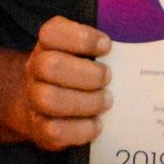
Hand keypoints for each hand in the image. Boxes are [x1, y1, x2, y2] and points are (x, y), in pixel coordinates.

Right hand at [0, 19, 111, 150]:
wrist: (43, 107)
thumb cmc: (76, 75)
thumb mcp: (83, 53)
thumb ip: (100, 48)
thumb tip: (130, 50)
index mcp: (47, 45)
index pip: (52, 33)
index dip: (82, 38)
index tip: (106, 46)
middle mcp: (35, 69)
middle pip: (50, 66)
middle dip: (87, 74)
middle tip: (108, 78)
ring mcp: (33, 99)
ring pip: (50, 99)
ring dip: (86, 102)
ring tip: (107, 101)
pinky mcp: (39, 128)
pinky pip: (55, 131)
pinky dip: (82, 129)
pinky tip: (97, 124)